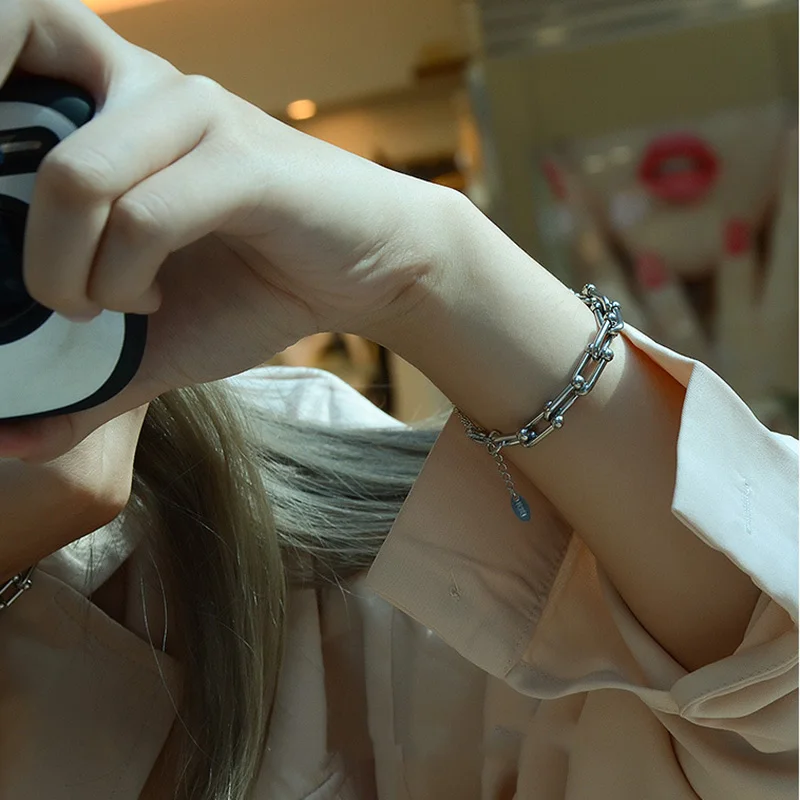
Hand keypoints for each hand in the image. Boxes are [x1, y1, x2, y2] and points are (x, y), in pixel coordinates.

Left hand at [0, 0, 455, 462]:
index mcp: (105, 107)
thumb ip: (79, 376)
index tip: (14, 256)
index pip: (4, 52)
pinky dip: (130, 278)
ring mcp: (193, 115)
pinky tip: (155, 300)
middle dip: (26, 240)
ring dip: (73, 272)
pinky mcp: (242, 159)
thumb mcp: (150, 339)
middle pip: (16, 124)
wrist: (367, 273)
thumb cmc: (258, 289)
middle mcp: (139, 87)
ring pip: (74, 179)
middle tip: (57, 298)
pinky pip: (148, 216)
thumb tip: (7, 436)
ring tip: (114, 308)